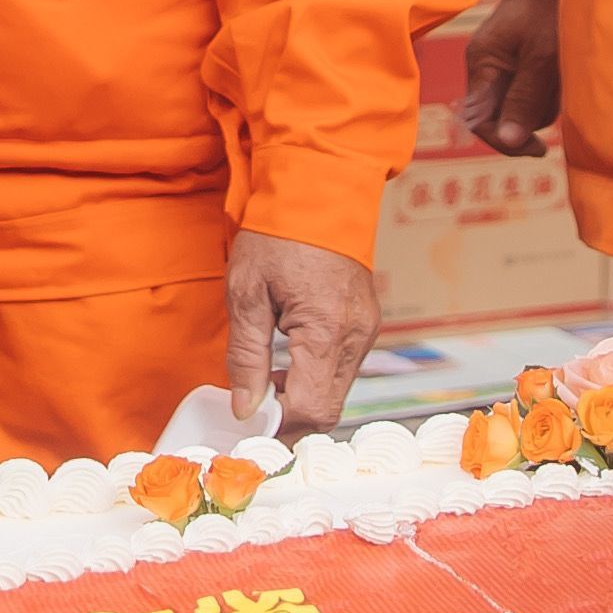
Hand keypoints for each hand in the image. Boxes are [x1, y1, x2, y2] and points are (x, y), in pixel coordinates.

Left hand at [222, 230, 380, 439]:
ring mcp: (366, 330)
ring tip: (267, 379)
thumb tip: (245, 408)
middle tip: (254, 406)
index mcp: (326, 330)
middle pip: (328, 410)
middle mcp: (356, 336)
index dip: (277, 424)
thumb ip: (247, 356)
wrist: (318, 189)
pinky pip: (344, 368)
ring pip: (337, 392)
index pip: (309, 408)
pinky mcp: (367, 322)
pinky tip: (290, 359)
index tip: (247, 418)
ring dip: (303, 397)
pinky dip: (316, 377)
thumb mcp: (246, 293)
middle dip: (290, 418)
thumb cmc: (276, 234)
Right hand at [442, 0, 564, 156]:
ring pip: (520, 107)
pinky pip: (531, 92)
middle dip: (530, 116)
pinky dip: (549, 90)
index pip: (480, 121)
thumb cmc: (552, 8)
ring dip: (544, 102)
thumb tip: (507, 141)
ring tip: (562, 75)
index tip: (539, 148)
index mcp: (482, 63)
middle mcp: (486, 66)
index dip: (506, 141)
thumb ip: (524, 99)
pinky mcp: (521, 61)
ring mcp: (502, 63)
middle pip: (502, 117)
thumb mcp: (543, 57)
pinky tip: (561, 72)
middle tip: (557, 97)